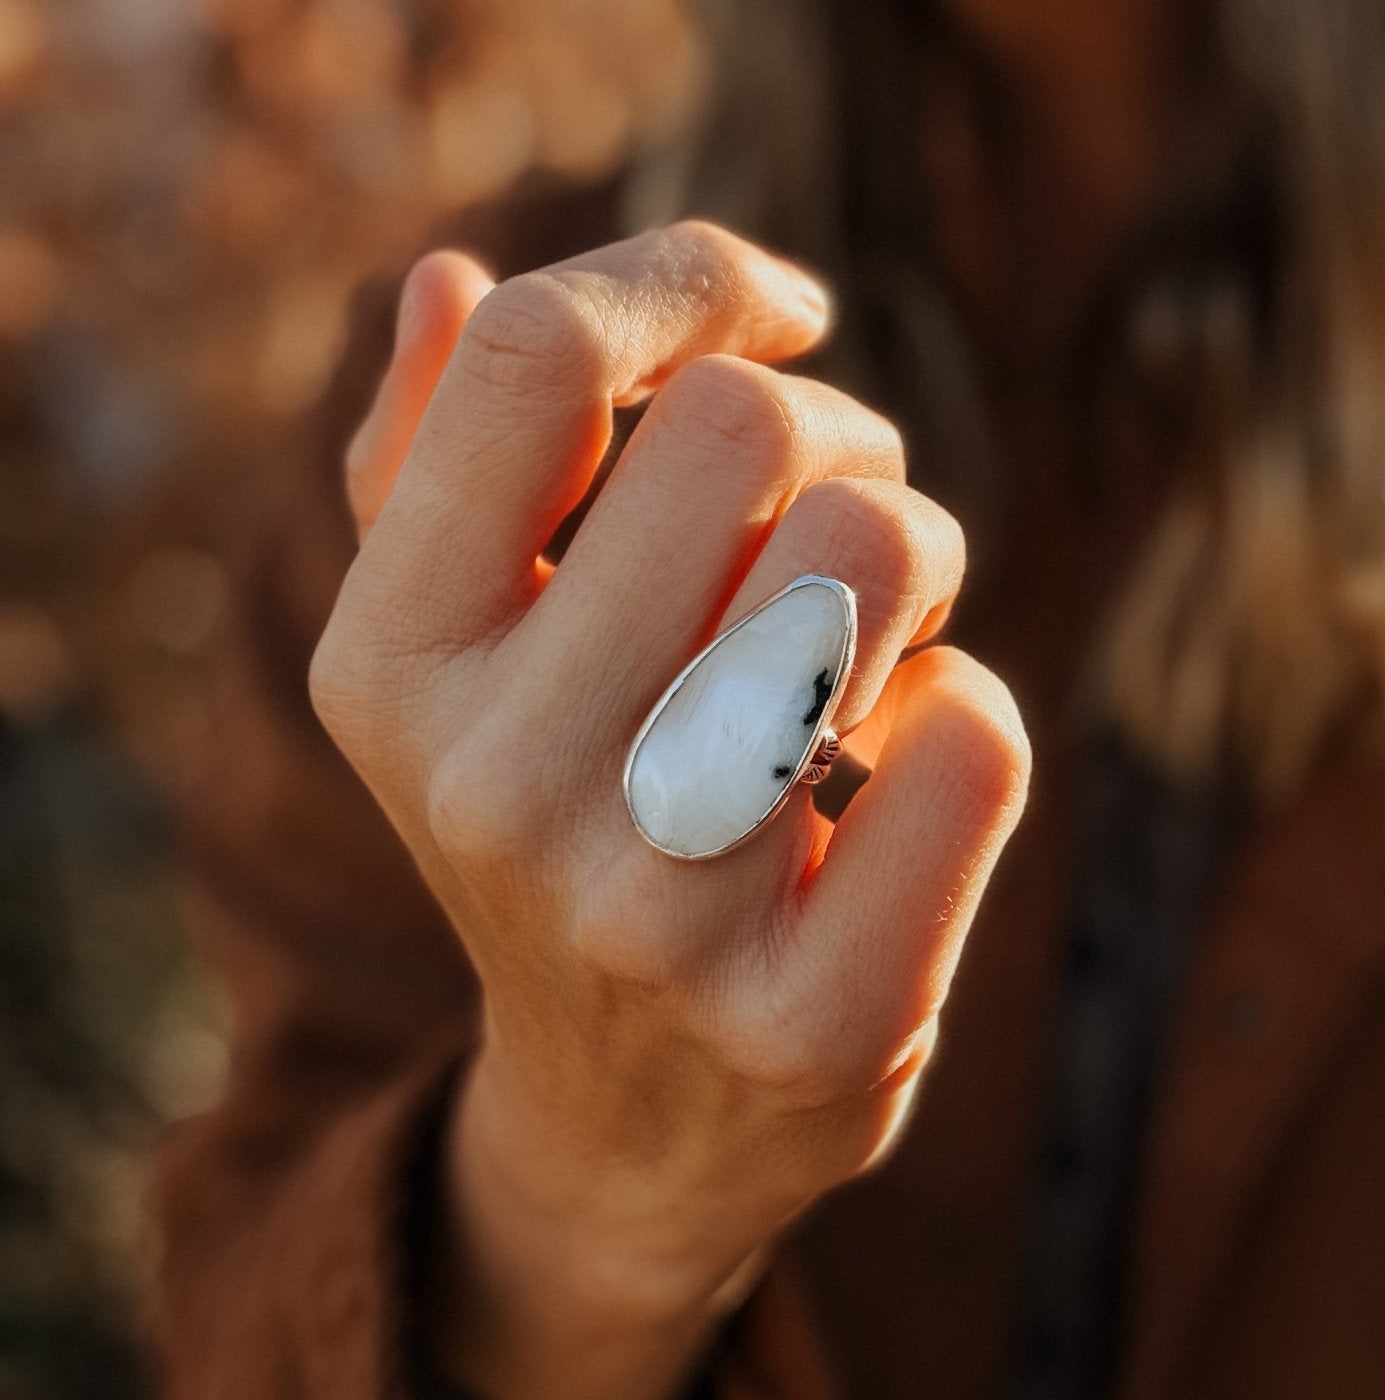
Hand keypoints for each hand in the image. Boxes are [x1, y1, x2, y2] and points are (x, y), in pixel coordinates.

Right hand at [312, 221, 1030, 1399]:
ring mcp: (658, 920)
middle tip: (831, 524)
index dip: (691, 281)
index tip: (777, 320)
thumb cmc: (564, 823)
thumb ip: (428, 463)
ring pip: (879, 553)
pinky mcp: (819, 1024)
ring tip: (870, 641)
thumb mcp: (454, 662)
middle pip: (751, 433)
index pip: (534, 352)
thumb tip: (443, 273)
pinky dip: (966, 715)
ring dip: (915, 559)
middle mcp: (500, 791)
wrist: (628, 1127)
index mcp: (390, 669)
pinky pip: (980, 734)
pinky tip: (898, 781)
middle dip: (838, 440)